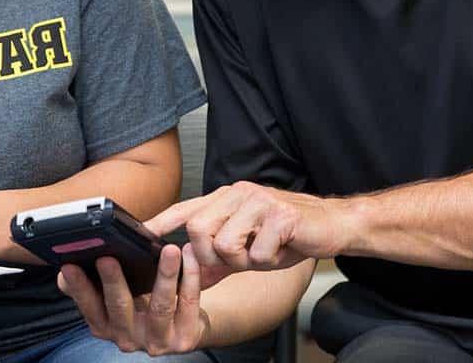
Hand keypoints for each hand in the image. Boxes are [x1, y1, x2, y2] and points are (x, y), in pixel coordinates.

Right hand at [58, 244, 210, 355]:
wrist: (182, 328)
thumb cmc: (142, 305)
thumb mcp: (112, 301)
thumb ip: (89, 287)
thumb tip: (62, 273)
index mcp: (106, 326)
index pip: (88, 306)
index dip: (78, 287)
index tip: (69, 265)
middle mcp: (128, 338)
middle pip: (120, 307)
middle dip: (113, 281)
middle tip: (108, 257)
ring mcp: (157, 341)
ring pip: (161, 306)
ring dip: (164, 274)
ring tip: (168, 249)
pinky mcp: (184, 338)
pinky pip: (188, 303)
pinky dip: (190, 277)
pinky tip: (189, 256)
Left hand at [149, 182, 343, 275]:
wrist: (332, 225)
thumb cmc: (288, 235)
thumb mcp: (248, 249)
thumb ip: (219, 260)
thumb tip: (192, 277)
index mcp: (227, 199)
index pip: (186, 208)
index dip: (161, 222)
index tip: (140, 235)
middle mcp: (238, 194)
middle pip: (198, 230)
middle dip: (213, 257)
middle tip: (239, 259)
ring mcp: (259, 201)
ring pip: (225, 244)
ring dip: (244, 261)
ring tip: (263, 252)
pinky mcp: (280, 214)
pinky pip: (256, 252)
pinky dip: (267, 260)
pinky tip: (281, 249)